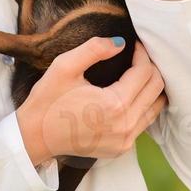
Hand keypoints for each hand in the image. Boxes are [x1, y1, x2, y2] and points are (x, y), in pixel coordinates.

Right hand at [16, 37, 166, 166]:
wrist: (34, 136)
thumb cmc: (47, 100)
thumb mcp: (65, 66)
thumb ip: (94, 49)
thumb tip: (121, 43)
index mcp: (114, 105)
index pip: (145, 73)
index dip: (142, 54)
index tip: (134, 44)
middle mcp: (125, 125)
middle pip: (156, 89)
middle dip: (150, 68)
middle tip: (136, 56)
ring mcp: (125, 140)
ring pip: (155, 107)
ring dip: (150, 87)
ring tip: (137, 72)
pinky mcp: (121, 148)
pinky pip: (144, 122)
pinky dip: (144, 105)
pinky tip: (131, 94)